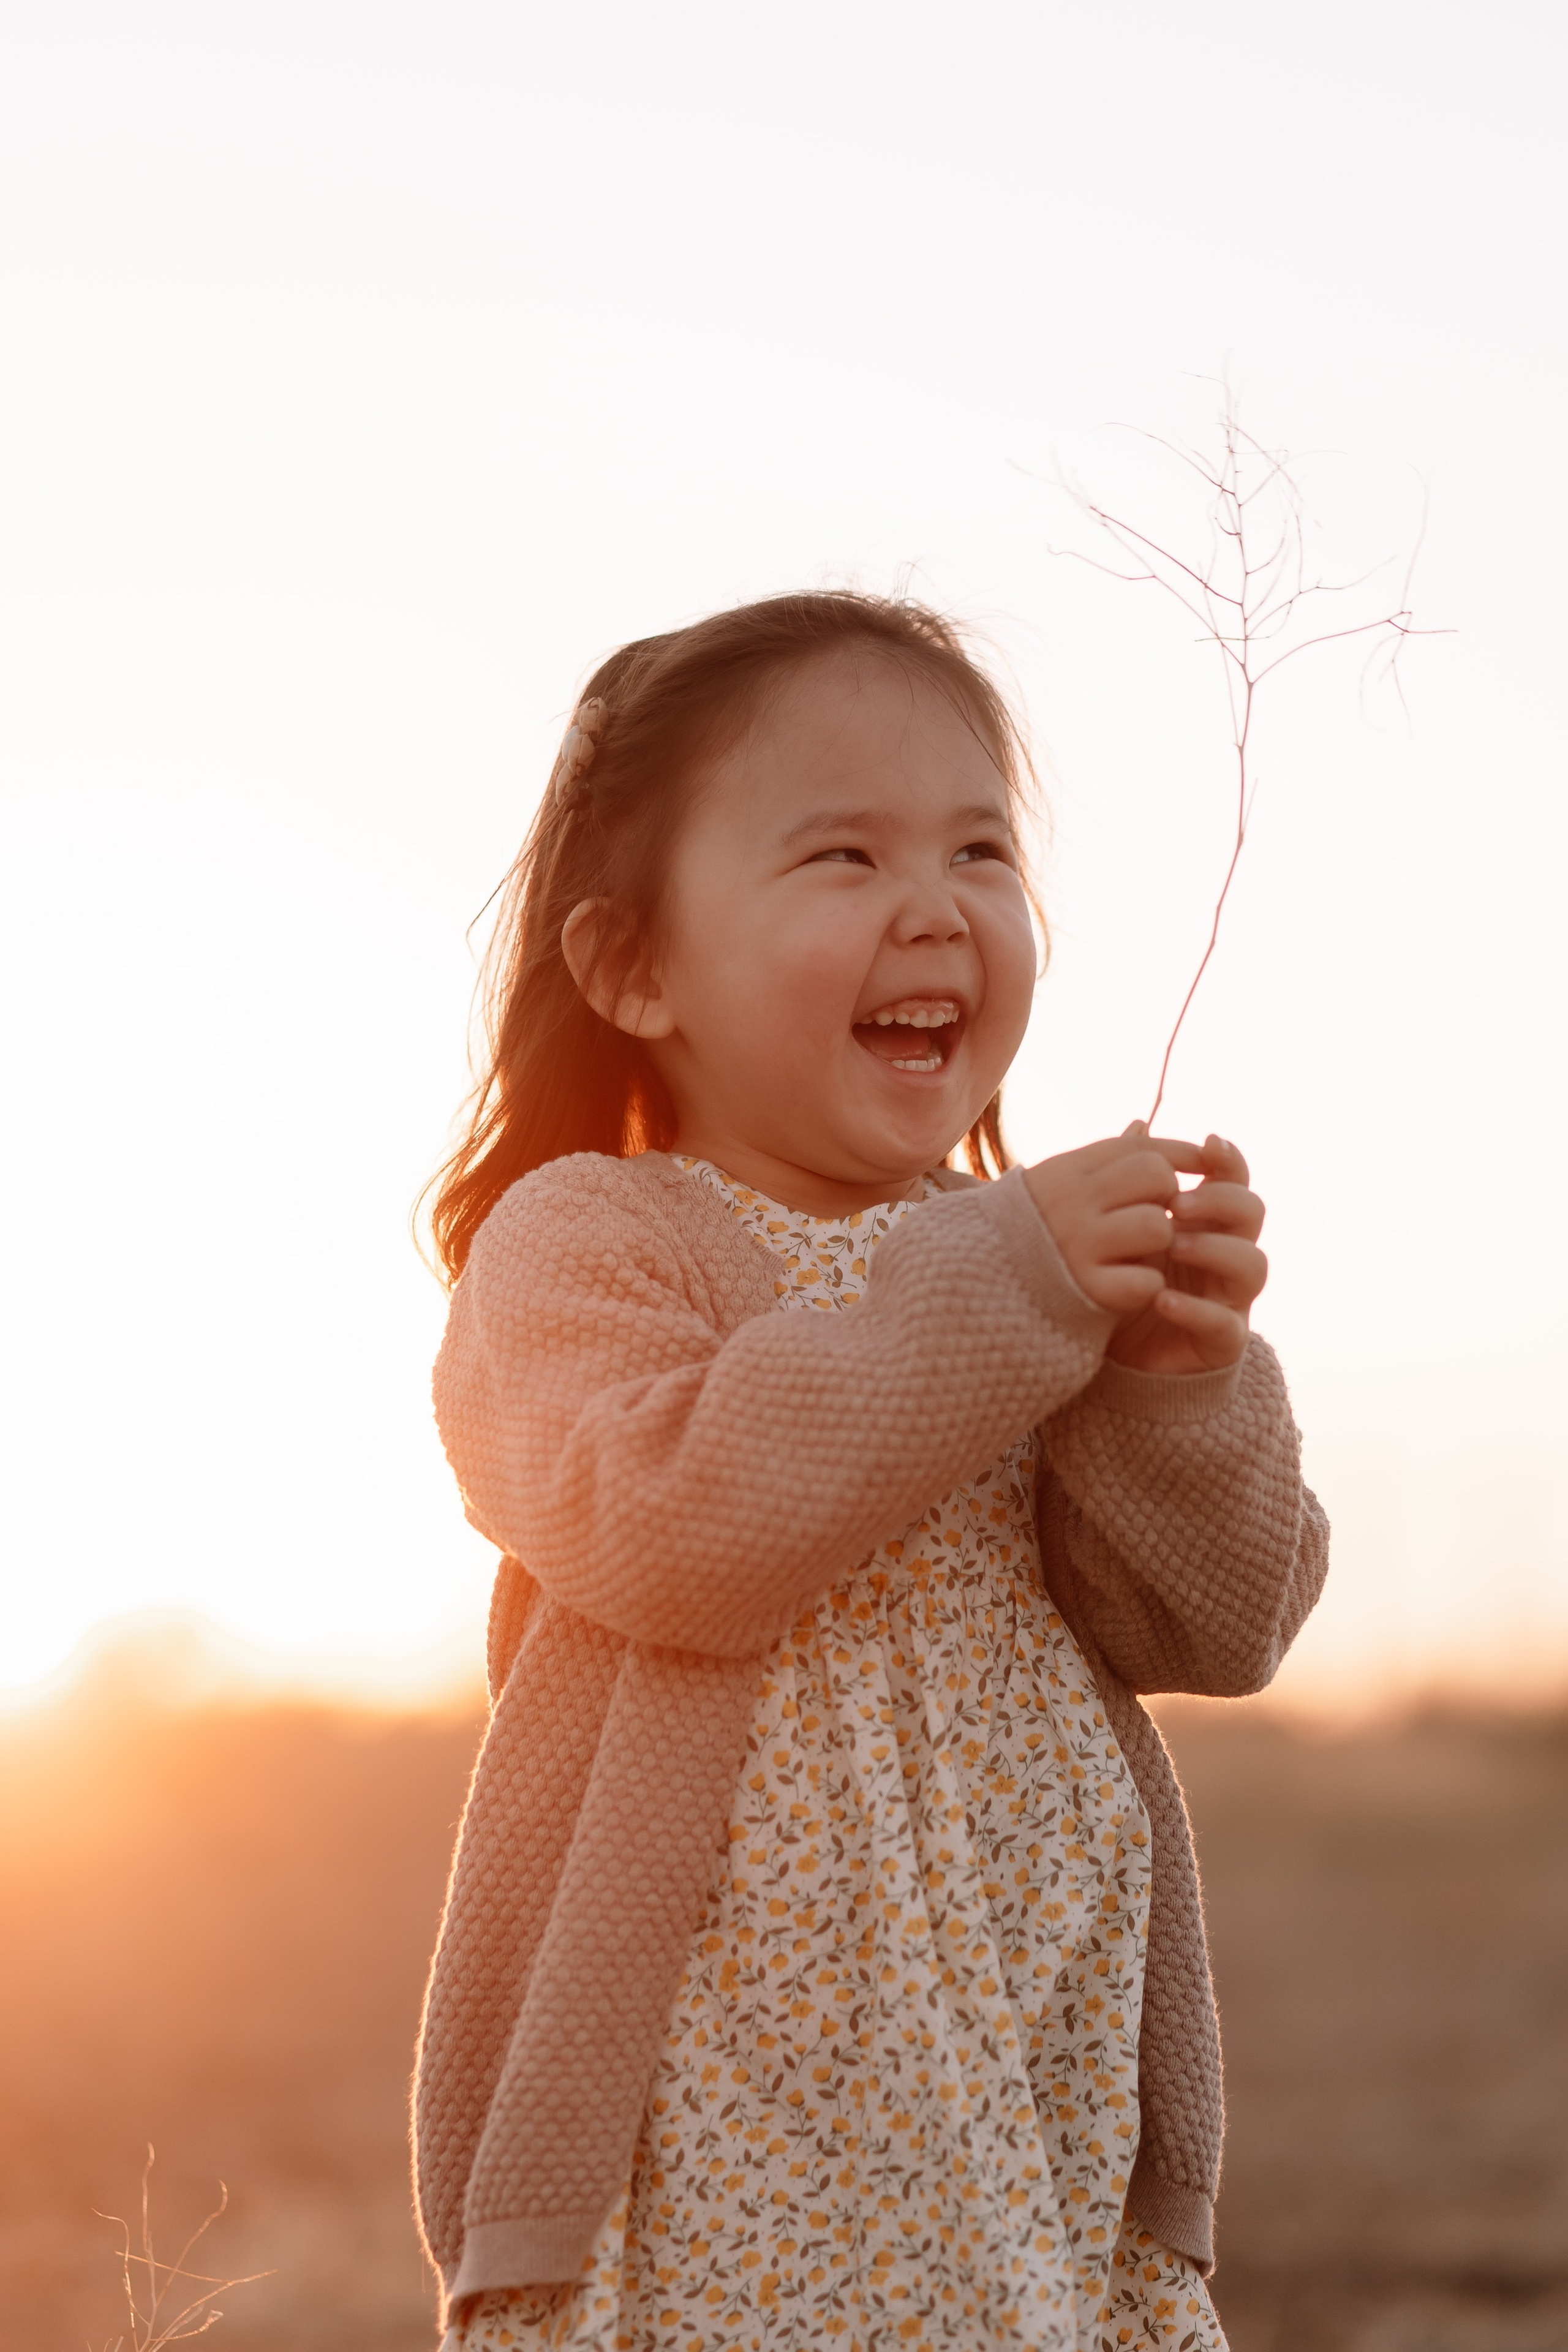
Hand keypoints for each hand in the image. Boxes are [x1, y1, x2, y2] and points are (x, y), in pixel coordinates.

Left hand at [1024, 1124, 1266, 1373]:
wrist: (1117, 1356)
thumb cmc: (1128, 1281)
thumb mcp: (1124, 1229)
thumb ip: (1134, 1183)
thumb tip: (1137, 1124)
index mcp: (1209, 1223)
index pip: (1234, 1182)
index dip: (1229, 1161)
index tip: (1208, 1143)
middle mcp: (1227, 1257)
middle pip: (1252, 1214)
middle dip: (1220, 1202)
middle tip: (1177, 1203)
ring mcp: (1231, 1299)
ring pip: (1254, 1266)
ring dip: (1214, 1249)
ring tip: (1172, 1244)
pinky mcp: (1222, 1342)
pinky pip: (1226, 1324)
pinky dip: (1196, 1309)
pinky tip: (1163, 1298)